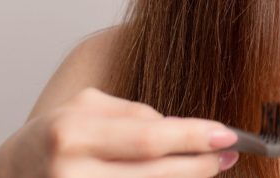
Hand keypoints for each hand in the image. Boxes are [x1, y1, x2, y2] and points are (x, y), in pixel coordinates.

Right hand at [0, 87, 239, 176]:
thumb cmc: (48, 139)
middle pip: (156, 173)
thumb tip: (181, 128)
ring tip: (212, 166)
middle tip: (230, 152)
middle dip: (200, 163)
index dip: (194, 138)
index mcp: (71, 133)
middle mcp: (71, 173)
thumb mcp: (82, 108)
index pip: (149, 137)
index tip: (228, 134)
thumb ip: (132, 113)